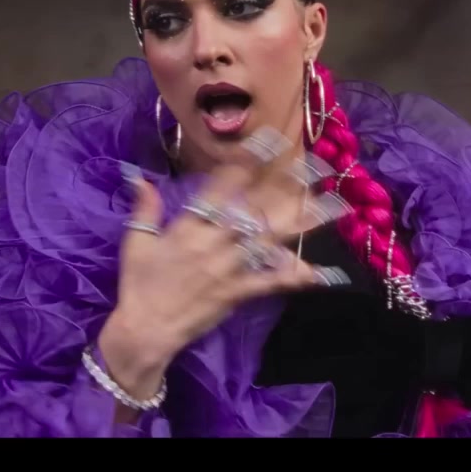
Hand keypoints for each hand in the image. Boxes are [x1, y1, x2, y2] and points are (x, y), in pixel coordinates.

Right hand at [99, 129, 350, 399]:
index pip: (222, 186)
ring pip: (271, 241)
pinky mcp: (237, 293)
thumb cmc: (138, 284)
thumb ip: (145, 208)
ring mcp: (229, 268)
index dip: (247, 162)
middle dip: (286, 186)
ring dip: (303, 223)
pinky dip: (295, 277)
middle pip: (255, 208)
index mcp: (188, 226)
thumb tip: (140, 178)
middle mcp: (213, 242)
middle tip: (316, 165)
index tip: (269, 141)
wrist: (145, 330)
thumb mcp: (136, 242)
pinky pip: (270, 282)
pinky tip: (321, 271)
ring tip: (334, 207)